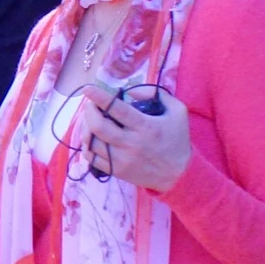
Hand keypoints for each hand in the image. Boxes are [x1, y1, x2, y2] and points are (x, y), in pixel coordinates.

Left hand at [78, 82, 192, 190]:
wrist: (179, 174)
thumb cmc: (177, 140)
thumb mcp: (177, 112)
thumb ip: (157, 95)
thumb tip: (130, 91)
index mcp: (145, 127)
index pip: (117, 109)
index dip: (99, 97)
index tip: (87, 89)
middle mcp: (131, 144)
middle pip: (98, 126)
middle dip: (89, 111)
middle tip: (90, 104)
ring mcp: (122, 160)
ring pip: (92, 142)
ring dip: (85, 128)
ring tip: (89, 120)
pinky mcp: (116, 171)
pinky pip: (91, 159)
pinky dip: (86, 146)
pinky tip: (90, 138)